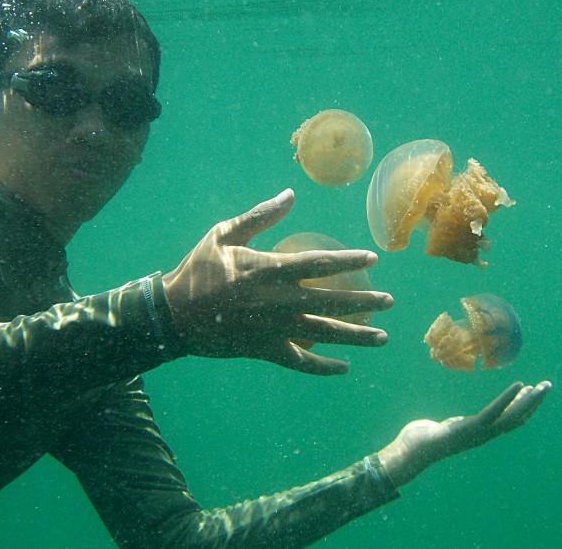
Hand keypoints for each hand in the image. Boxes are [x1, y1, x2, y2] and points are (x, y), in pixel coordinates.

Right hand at [161, 189, 393, 374]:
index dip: (348, 260)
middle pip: (331, 301)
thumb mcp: (224, 234)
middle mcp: (277, 300)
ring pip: (323, 334)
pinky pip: (299, 362)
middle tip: (389, 302)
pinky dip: (322, 367)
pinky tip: (344, 368)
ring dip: (355, 336)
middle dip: (364, 301)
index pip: (318, 263)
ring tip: (382, 337)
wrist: (172, 315)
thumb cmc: (197, 270)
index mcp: (269, 269)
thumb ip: (260, 216)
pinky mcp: (264, 351)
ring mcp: (273, 329)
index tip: (372, 258)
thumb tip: (290, 193)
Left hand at [377, 381, 550, 486]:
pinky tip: (519, 385)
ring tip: (541, 386)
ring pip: (513, 415)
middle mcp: (487, 434)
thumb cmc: (427, 439)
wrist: (416, 450)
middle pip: (518, 417)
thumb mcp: (450, 428)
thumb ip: (459, 425)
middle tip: (548, 386)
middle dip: (535, 402)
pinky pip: (495, 411)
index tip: (533, 391)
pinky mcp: (472, 426)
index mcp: (483, 433)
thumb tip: (459, 421)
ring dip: (529, 400)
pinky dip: (508, 398)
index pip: (511, 419)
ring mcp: (481, 432)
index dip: (525, 407)